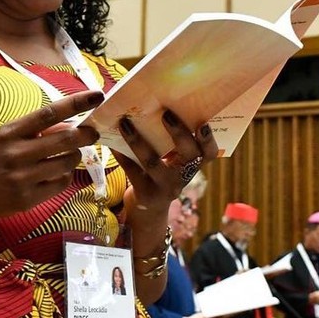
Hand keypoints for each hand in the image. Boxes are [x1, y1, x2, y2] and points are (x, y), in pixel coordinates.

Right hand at [0, 90, 103, 222]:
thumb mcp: (5, 137)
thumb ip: (34, 129)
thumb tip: (71, 124)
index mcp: (9, 133)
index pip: (48, 113)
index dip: (76, 103)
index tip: (97, 96)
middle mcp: (16, 154)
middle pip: (65, 140)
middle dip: (86, 135)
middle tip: (93, 133)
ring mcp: (23, 178)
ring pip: (67, 162)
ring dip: (75, 156)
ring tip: (70, 154)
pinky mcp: (29, 198)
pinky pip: (62, 183)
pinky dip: (66, 175)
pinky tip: (58, 172)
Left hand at [116, 110, 217, 244]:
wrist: (148, 211)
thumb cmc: (160, 177)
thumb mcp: (172, 164)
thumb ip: (172, 145)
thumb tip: (157, 106)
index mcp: (192, 167)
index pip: (208, 154)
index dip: (208, 140)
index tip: (203, 124)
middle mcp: (182, 177)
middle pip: (188, 155)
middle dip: (179, 133)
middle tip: (167, 113)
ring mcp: (164, 187)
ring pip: (153, 162)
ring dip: (138, 141)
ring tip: (126, 123)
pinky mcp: (144, 193)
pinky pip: (131, 170)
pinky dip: (120, 155)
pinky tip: (110, 141)